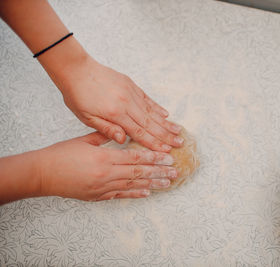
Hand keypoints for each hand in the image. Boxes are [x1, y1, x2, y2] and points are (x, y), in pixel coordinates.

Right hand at [38, 132, 177, 200]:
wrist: (42, 174)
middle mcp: (106, 174)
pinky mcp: (98, 196)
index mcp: (104, 158)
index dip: (153, 157)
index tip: (168, 156)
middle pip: (138, 173)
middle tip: (174, 171)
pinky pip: (120, 196)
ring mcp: (102, 187)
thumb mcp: (84, 140)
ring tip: (167, 183)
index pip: (135, 158)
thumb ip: (105, 135)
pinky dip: (134, 194)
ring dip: (152, 184)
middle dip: (159, 171)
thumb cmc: (61, 154)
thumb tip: (122, 131)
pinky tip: (147, 193)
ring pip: (133, 185)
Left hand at [53, 54, 183, 151]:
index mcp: (115, 114)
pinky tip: (166, 114)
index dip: (153, 143)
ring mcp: (131, 93)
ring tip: (178, 131)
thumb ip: (106, 128)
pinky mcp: (131, 85)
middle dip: (166, 135)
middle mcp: (127, 103)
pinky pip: (147, 99)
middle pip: (150, 123)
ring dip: (166, 123)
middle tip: (179, 143)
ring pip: (152, 111)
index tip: (165, 151)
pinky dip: (157, 107)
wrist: (76, 69)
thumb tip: (123, 140)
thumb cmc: (77, 94)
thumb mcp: (86, 117)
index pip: (138, 133)